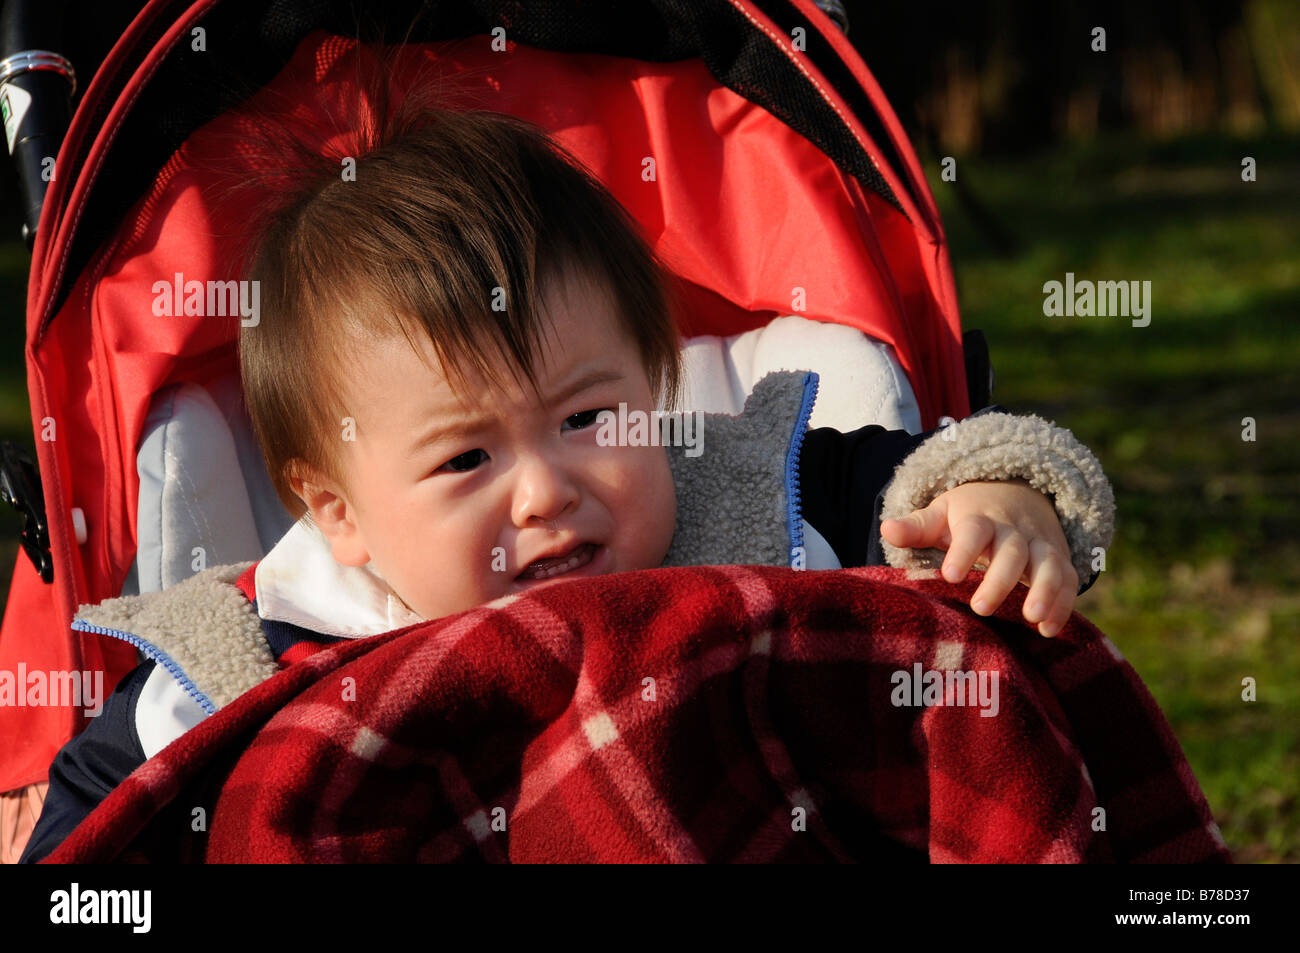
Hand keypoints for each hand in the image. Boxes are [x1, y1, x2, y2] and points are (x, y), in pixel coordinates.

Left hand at [880, 478, 1078, 635]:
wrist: (1018, 495)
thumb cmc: (969, 514)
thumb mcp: (941, 514)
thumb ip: (916, 527)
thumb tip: (886, 529)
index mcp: (980, 518)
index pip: (973, 531)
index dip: (963, 551)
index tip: (950, 575)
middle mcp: (1014, 530)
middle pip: (1012, 551)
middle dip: (1000, 579)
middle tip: (980, 608)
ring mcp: (1041, 544)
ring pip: (1048, 564)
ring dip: (1044, 590)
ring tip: (1031, 619)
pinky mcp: (1061, 560)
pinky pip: (1069, 580)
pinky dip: (1065, 604)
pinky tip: (1050, 630)